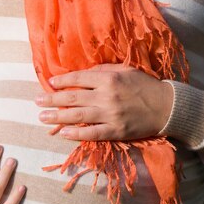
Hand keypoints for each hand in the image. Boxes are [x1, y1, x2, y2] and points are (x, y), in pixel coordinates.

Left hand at [35, 63, 174, 140]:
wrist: (166, 107)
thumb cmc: (145, 86)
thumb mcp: (125, 70)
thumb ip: (103, 71)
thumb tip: (81, 74)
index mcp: (109, 78)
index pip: (78, 78)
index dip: (61, 81)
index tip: (49, 83)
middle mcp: (107, 96)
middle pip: (73, 98)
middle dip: (52, 99)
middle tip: (37, 101)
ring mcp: (110, 115)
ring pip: (78, 116)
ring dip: (57, 117)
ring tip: (42, 118)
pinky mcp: (115, 131)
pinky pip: (92, 133)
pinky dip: (76, 133)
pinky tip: (63, 133)